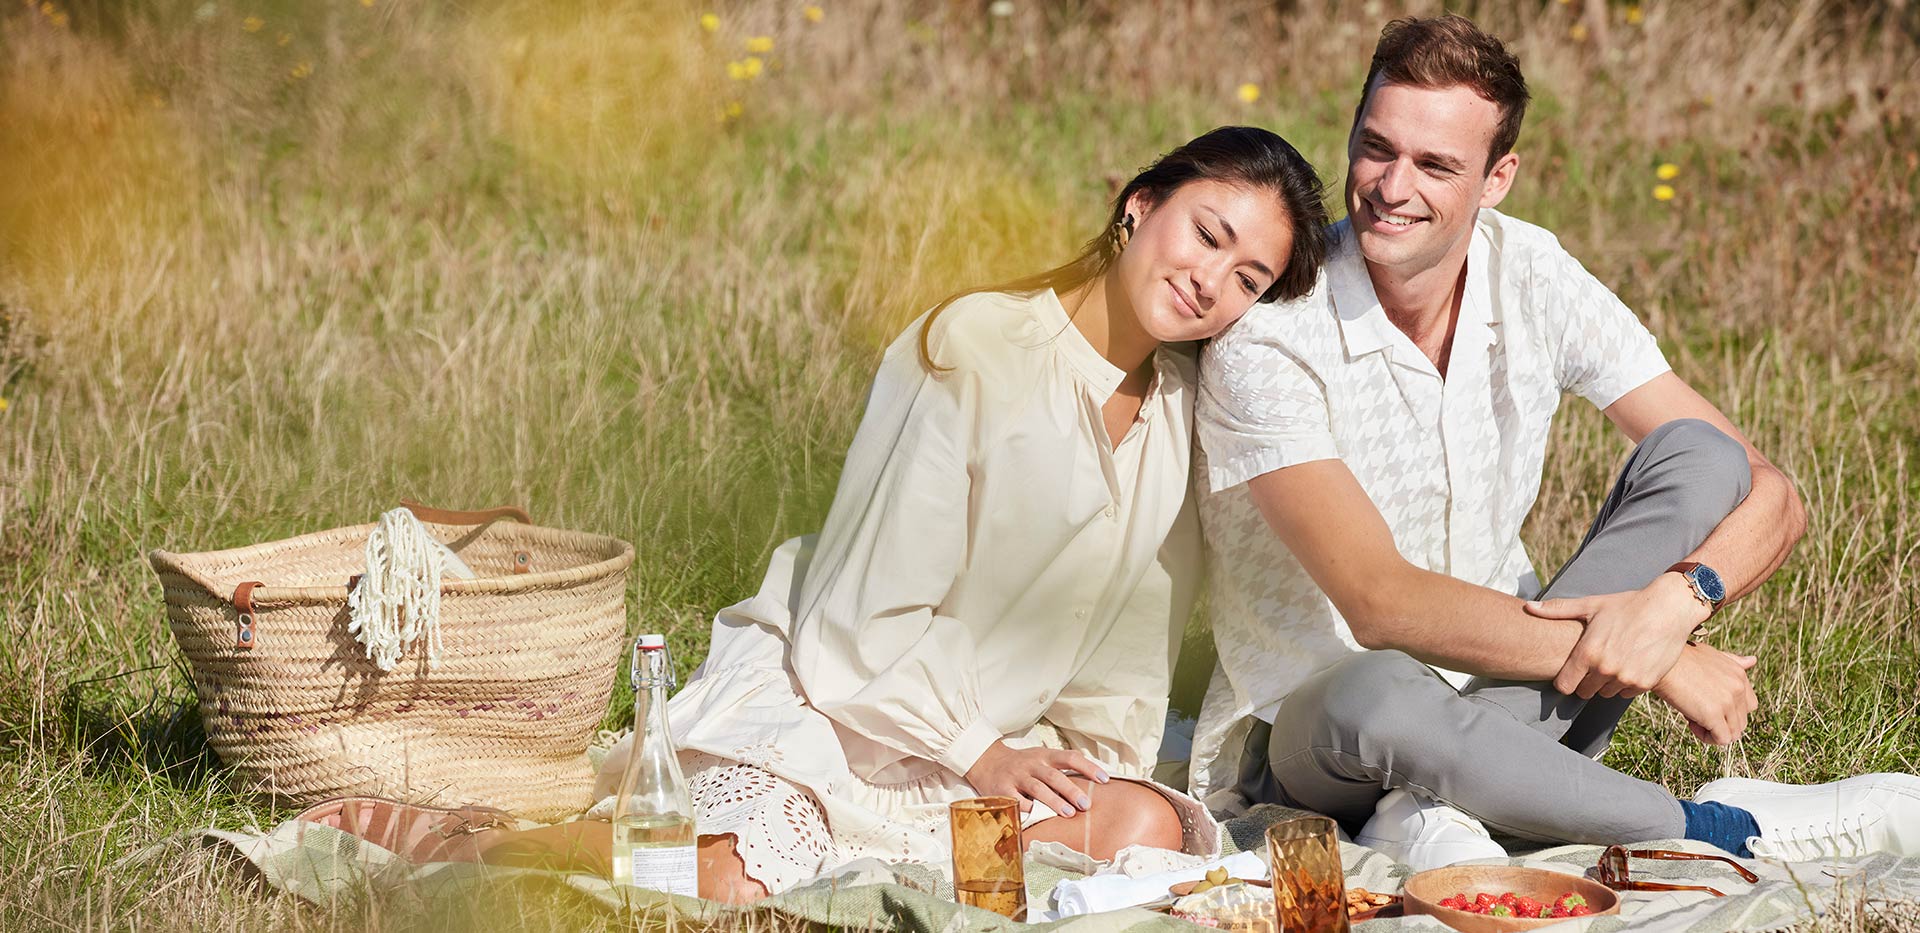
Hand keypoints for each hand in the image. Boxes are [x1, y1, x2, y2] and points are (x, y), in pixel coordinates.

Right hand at [963, 742, 1108, 818]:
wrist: (986, 761)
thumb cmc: (1023, 763)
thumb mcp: (1042, 757)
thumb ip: (1063, 766)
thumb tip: (1095, 780)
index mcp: (1045, 755)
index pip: (1070, 757)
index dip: (1088, 767)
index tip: (1104, 779)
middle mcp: (1032, 764)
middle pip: (1054, 776)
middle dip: (1071, 790)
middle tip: (1086, 804)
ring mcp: (1017, 777)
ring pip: (1037, 788)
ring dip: (1054, 802)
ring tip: (1069, 813)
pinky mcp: (1002, 790)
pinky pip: (1017, 802)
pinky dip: (1028, 810)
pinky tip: (1038, 817)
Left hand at [1527, 573, 1709, 699]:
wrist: (1668, 609)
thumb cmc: (1627, 605)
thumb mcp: (1590, 605)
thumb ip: (1557, 610)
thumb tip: (1527, 607)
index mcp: (1588, 652)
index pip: (1564, 685)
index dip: (1565, 680)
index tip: (1569, 673)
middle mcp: (1605, 669)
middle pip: (1584, 692)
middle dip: (1585, 681)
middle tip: (1592, 665)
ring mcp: (1626, 678)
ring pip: (1605, 693)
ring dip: (1605, 683)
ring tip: (1611, 662)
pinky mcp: (1644, 683)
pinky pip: (1625, 693)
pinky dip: (1625, 684)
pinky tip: (1628, 665)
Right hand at [1651, 643, 1757, 744]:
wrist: (1659, 661)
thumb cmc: (1679, 657)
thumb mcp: (1712, 655)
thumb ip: (1734, 662)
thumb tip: (1752, 661)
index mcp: (1739, 675)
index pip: (1749, 705)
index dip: (1729, 711)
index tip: (1707, 704)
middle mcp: (1738, 688)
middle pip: (1741, 722)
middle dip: (1721, 722)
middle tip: (1697, 711)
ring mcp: (1728, 702)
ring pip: (1733, 733)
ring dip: (1713, 730)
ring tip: (1692, 717)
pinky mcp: (1714, 714)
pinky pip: (1722, 739)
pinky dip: (1707, 737)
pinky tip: (1691, 723)